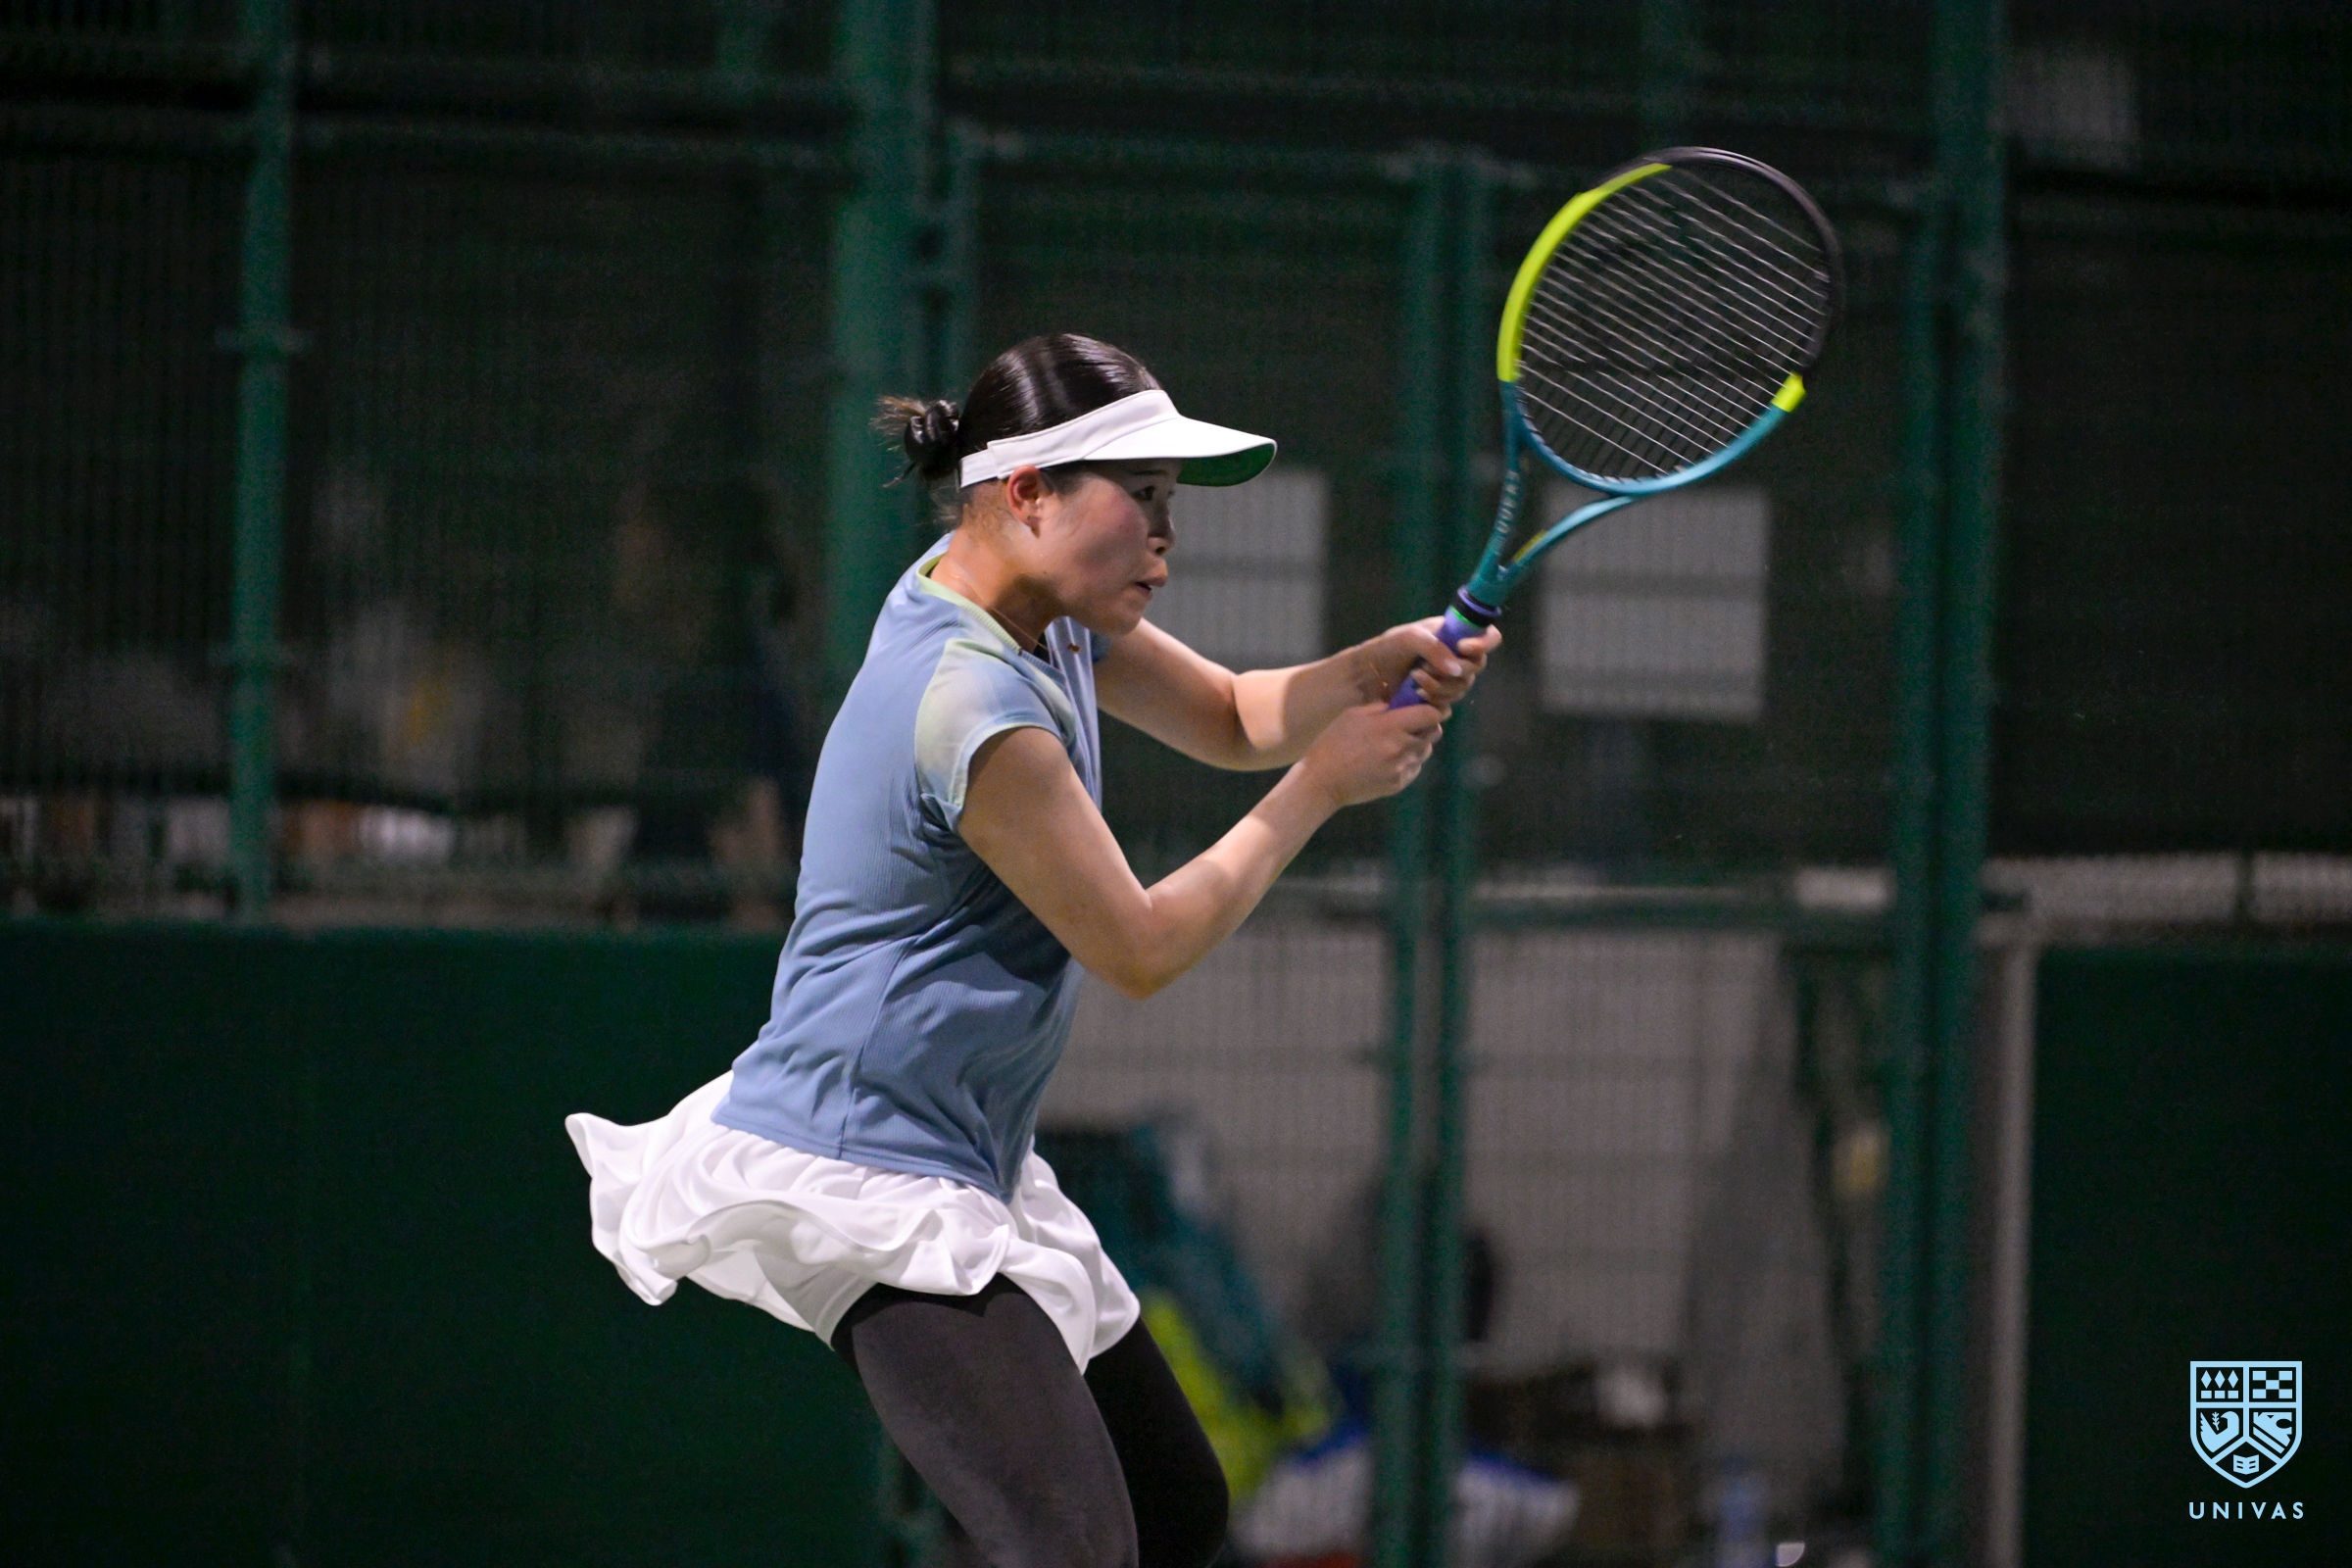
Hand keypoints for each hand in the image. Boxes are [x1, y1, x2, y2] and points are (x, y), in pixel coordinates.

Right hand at [1295, 700, 1443, 808]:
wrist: (1322, 782)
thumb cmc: (1333, 743)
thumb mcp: (1352, 715)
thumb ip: (1380, 708)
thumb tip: (1400, 705)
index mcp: (1389, 726)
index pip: (1430, 714)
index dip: (1433, 709)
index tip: (1426, 707)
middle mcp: (1401, 747)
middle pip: (1434, 732)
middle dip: (1427, 725)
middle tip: (1412, 724)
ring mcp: (1402, 768)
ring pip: (1425, 751)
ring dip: (1418, 744)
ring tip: (1397, 744)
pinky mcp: (1399, 783)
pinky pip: (1415, 767)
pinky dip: (1408, 761)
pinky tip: (1389, 760)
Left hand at [1359, 618, 1501, 715]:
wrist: (1365, 678)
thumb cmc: (1384, 650)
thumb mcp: (1408, 638)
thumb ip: (1433, 648)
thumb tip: (1457, 669)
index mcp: (1452, 633)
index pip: (1487, 635)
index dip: (1484, 643)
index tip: (1464, 648)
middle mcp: (1455, 654)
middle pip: (1477, 666)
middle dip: (1455, 670)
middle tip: (1426, 668)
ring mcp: (1448, 677)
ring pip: (1463, 686)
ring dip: (1441, 685)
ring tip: (1415, 680)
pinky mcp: (1438, 697)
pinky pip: (1450, 703)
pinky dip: (1435, 699)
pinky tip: (1416, 694)